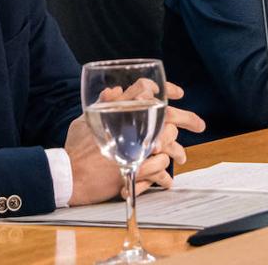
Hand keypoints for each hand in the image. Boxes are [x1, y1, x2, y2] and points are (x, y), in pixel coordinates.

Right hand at [66, 79, 205, 205]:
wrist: (67, 176)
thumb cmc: (75, 149)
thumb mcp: (86, 120)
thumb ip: (102, 105)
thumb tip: (115, 90)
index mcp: (116, 111)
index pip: (144, 89)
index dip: (165, 88)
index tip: (178, 93)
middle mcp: (127, 127)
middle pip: (165, 116)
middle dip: (187, 118)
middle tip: (200, 125)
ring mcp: (131, 149)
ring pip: (167, 144)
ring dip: (174, 150)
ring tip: (180, 157)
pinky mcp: (131, 170)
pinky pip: (158, 170)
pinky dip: (163, 176)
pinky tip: (167, 180)